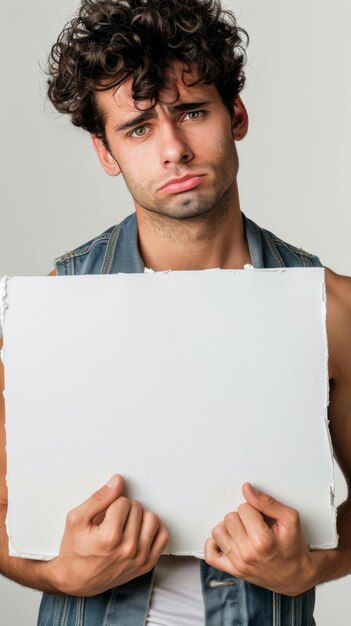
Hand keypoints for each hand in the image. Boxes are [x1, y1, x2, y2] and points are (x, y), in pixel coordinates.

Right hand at [46, 475, 168, 595]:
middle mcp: (127, 549)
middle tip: (113, 519)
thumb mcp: (76, 519)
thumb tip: (117, 481)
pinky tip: (140, 530)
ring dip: (140, 517)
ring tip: (126, 523)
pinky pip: (163, 536)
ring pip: (152, 519)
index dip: (112, 503)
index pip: (123, 502)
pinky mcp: (146, 564)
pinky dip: (154, 529)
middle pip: (138, 508)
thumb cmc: (74, 551)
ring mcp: (139, 558)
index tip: (105, 513)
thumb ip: (98, 498)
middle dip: (125, 509)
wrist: (76, 580)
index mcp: (109, 537)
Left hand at [205, 483, 315, 595]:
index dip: (254, 509)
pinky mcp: (233, 571)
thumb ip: (266, 502)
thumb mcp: (289, 518)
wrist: (296, 575)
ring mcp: (238, 564)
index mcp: (262, 541)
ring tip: (243, 531)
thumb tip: (247, 489)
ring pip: (218, 532)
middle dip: (242, 517)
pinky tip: (228, 540)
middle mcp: (247, 554)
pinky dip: (215, 545)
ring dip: (229, 529)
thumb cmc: (293, 547)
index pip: (243, 508)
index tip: (263, 517)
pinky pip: (211, 555)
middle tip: (255, 524)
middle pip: (229, 518)